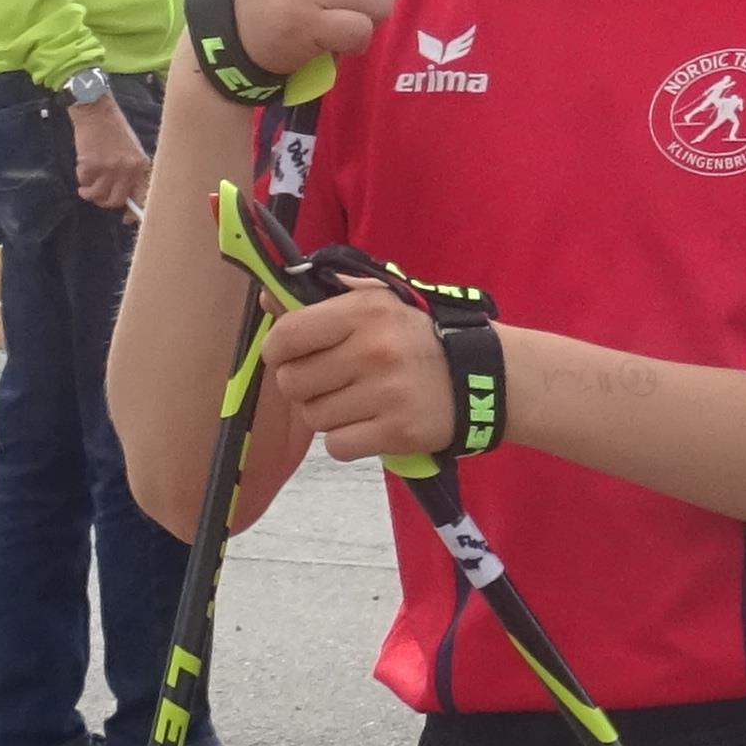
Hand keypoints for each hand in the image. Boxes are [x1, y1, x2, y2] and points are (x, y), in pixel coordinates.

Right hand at [69, 91, 151, 213]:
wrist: (95, 110)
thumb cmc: (114, 128)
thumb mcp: (132, 150)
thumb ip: (132, 172)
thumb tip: (128, 196)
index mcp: (141, 165)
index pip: (142, 196)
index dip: (134, 211)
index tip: (127, 218)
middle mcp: (127, 169)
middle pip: (116, 201)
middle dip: (105, 201)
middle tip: (99, 194)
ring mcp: (108, 168)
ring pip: (98, 195)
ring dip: (90, 193)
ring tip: (87, 185)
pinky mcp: (90, 165)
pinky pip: (84, 182)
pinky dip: (82, 179)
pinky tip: (83, 169)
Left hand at [256, 274, 454, 462]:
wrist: (478, 378)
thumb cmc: (415, 338)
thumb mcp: (377, 302)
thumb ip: (322, 299)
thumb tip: (267, 300)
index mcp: (363, 311)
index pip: (288, 335)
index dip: (277, 351)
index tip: (288, 356)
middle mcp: (373, 350)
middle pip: (293, 383)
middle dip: (302, 387)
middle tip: (326, 383)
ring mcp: (386, 394)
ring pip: (313, 418)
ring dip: (326, 415)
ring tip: (353, 403)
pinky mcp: (397, 433)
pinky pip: (337, 446)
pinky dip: (346, 441)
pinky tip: (366, 425)